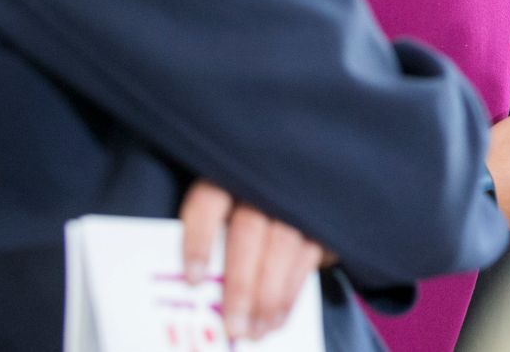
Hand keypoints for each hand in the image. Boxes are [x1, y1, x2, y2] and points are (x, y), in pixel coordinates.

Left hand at [180, 180, 327, 340]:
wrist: (287, 197)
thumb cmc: (237, 214)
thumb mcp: (218, 215)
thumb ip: (207, 241)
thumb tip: (192, 290)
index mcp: (225, 177)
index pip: (208, 202)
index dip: (199, 241)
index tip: (194, 280)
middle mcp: (261, 184)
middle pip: (248, 232)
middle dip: (241, 284)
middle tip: (233, 326)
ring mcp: (293, 200)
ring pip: (281, 247)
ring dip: (269, 296)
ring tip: (255, 332)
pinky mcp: (317, 221)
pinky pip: (306, 259)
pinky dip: (290, 293)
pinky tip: (276, 319)